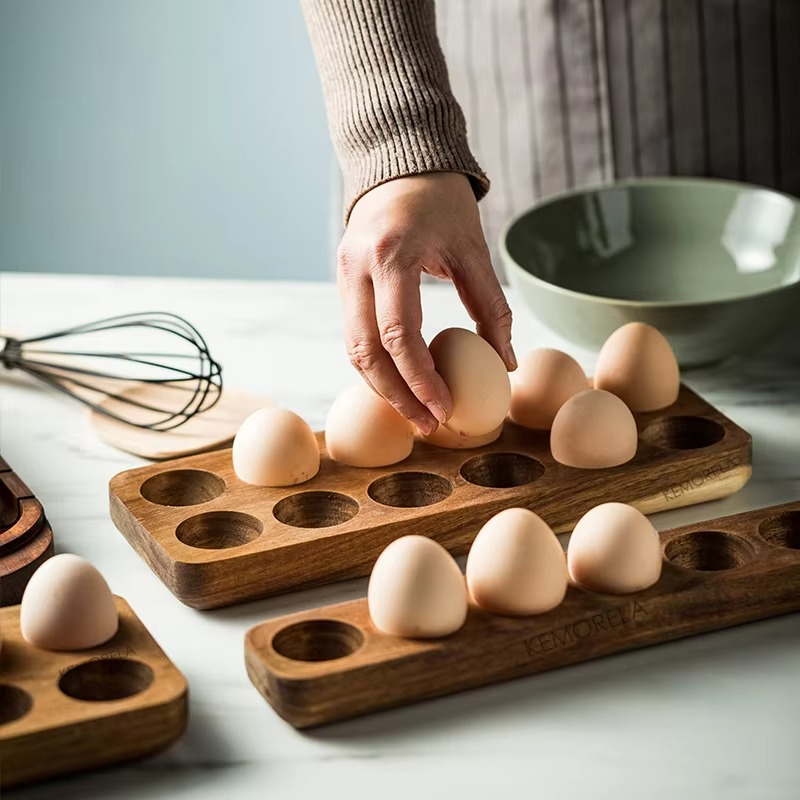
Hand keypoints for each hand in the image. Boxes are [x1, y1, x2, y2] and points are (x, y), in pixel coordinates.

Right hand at [337, 172, 515, 434]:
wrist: (400, 162)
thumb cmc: (442, 202)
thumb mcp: (473, 249)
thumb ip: (491, 306)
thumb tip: (504, 363)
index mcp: (391, 255)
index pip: (399, 335)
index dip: (421, 380)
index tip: (445, 410)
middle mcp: (357, 267)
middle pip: (367, 352)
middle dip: (397, 396)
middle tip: (428, 426)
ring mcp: (343, 274)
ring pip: (354, 349)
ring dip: (383, 387)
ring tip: (416, 414)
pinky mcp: (343, 282)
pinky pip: (354, 335)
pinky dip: (376, 366)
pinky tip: (401, 384)